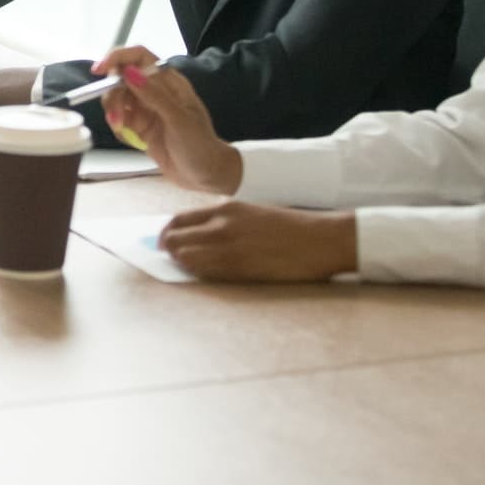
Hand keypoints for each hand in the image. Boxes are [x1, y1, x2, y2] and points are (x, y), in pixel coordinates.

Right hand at [98, 46, 241, 194]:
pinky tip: (129, 139)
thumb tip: (128, 72)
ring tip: (121, 129)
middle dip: (113, 93)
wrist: (206, 175)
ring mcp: (145, 108)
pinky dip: (117, 127)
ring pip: (116, 97)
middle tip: (116, 117)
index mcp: (168, 81)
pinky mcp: (139, 126)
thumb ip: (154, 95)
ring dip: (113, 111)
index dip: (117, 57)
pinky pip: (118, 118)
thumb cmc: (199, 145)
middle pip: (121, 77)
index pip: (139, 56)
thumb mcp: (179, 120)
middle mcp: (154, 90)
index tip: (99, 70)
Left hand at [159, 202, 358, 282]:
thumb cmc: (287, 227)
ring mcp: (230, 249)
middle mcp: (222, 226)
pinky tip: (202, 274)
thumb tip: (196, 235)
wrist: (319, 240)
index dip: (167, 233)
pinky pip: (207, 274)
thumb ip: (222, 221)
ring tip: (185, 267)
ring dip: (181, 264)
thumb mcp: (249, 213)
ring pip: (186, 258)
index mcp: (224, 209)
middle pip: (176, 239)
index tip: (164, 242)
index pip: (178, 220)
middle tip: (170, 258)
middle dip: (169, 250)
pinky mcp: (241, 269)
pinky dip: (198, 274)